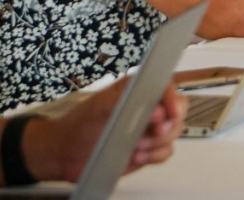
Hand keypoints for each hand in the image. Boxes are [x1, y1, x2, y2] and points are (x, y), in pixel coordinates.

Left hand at [30, 79, 185, 181]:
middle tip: (155, 131)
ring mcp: (148, 129)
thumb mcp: (100, 104)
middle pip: (177, 111)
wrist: (66, 153)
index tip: (171, 112)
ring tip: (138, 146)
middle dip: (169, 124)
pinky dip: (154, 156)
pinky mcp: (147, 150)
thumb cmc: (79, 124)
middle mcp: (147, 108)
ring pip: (174, 133)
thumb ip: (126, 99)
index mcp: (138, 90)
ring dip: (159, 142)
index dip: (173, 99)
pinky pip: (165, 152)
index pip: (167, 88)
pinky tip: (137, 156)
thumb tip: (152, 104)